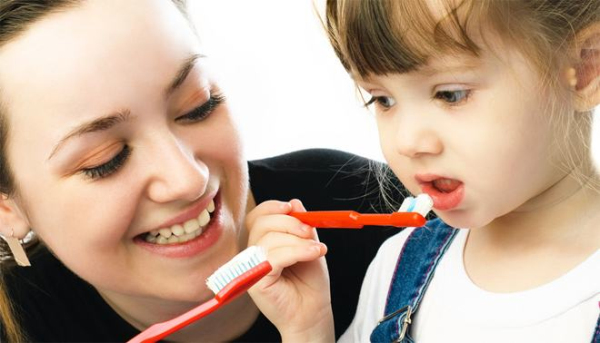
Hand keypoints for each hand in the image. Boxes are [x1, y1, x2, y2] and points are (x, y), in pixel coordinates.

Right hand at [245, 199, 334, 342]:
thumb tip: (295, 203)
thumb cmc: (310, 283)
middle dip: (289, 222)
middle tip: (310, 231)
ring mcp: (252, 268)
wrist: (313, 312)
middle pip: (261, 223)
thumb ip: (301, 226)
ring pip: (269, 239)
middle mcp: (253, 254)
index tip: (292, 207)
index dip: (272, 208)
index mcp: (262, 243)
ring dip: (298, 240)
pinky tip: (314, 253)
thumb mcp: (309, 246)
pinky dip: (298, 251)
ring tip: (317, 249)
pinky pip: (275, 256)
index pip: (257, 217)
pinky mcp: (256, 280)